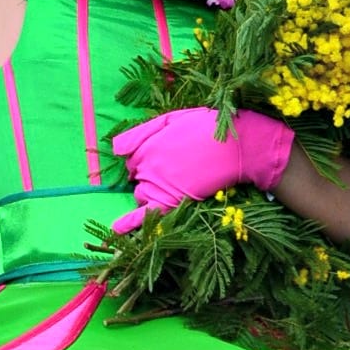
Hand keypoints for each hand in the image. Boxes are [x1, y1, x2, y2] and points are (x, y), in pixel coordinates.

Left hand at [109, 106, 293, 234]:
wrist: (235, 148)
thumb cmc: (207, 129)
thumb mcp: (172, 119)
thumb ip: (141, 133)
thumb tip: (114, 148)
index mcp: (147, 145)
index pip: (133, 157)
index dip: (146, 156)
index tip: (164, 154)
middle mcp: (147, 166)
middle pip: (136, 175)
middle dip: (148, 172)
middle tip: (175, 167)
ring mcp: (157, 185)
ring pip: (141, 193)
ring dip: (149, 190)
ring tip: (175, 184)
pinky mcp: (169, 203)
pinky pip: (142, 216)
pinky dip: (127, 224)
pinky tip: (115, 230)